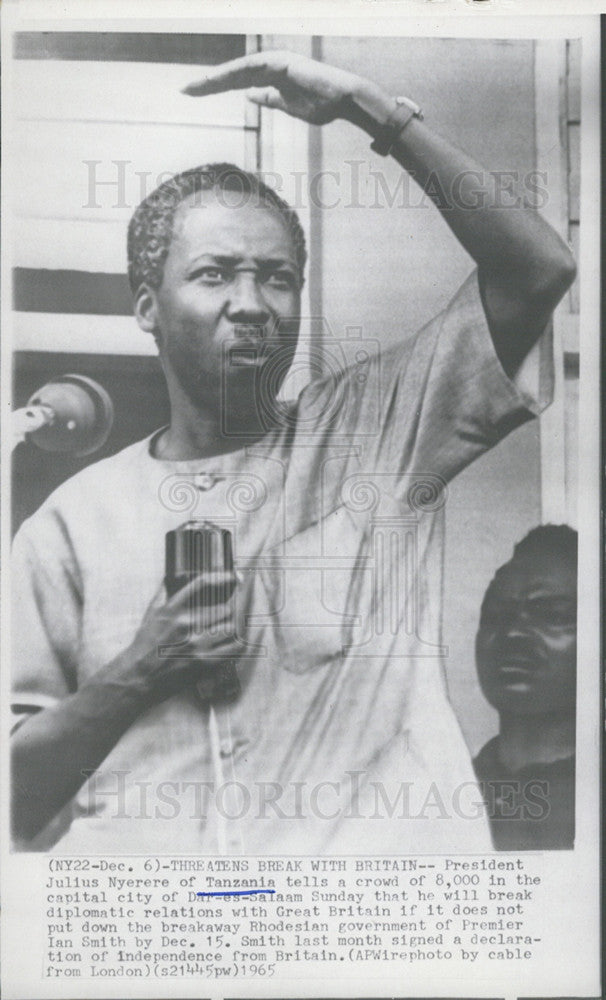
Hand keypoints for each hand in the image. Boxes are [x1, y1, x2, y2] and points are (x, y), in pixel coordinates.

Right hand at [106, 573, 250, 704]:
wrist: (138, 675)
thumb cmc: (144, 645)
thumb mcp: (151, 614)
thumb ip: (163, 593)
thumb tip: (171, 577)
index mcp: (172, 608)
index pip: (202, 584)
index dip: (222, 578)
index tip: (232, 577)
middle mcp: (185, 623)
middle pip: (223, 608)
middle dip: (228, 609)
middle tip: (229, 612)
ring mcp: (195, 643)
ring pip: (230, 627)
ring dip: (230, 628)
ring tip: (227, 629)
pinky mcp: (203, 662)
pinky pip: (233, 648)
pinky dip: (237, 644)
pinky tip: (232, 643)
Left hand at [183, 49, 382, 125]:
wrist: (344, 100)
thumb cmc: (322, 105)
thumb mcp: (288, 105)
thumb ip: (269, 99)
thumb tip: (249, 95)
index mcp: (270, 77)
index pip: (236, 82)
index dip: (215, 88)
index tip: (195, 95)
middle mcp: (270, 65)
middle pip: (232, 74)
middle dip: (208, 83)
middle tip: (184, 90)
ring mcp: (275, 61)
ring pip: (238, 69)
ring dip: (215, 78)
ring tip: (194, 87)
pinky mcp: (281, 62)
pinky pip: (251, 67)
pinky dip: (233, 72)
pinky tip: (216, 79)